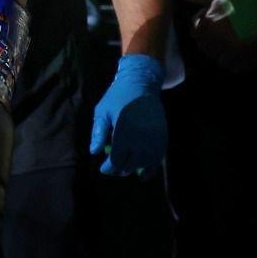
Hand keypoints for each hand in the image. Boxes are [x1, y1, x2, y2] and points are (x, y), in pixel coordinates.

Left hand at [89, 53, 166, 175]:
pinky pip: (157, 158)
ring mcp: (153, 138)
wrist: (141, 83)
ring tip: (126, 168)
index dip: (109, 168)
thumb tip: (94, 153)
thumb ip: (98, 133)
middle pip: (129, 164)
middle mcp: (140, 137)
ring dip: (134, 169)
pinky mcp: (162, 136)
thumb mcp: (102, 111)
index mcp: (123, 132)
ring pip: (144, 164)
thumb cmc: (117, 97)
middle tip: (113, 168)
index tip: (103, 169)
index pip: (116, 160)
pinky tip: (143, 175)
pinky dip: (150, 168)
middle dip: (119, 169)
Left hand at [178, 0, 256, 71]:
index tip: (214, 21)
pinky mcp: (240, 56)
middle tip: (222, 32)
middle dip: (210, 40)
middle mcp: (214, 38)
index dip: (202, 25)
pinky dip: (233, 62)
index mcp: (206, 24)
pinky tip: (238, 52)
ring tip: (231, 41)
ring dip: (221, 51)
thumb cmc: (236, 3)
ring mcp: (227, 48)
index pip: (195, 31)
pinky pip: (230, 65)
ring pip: (216, 57)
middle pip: (204, 46)